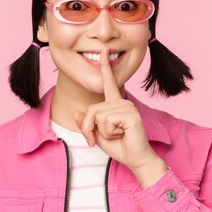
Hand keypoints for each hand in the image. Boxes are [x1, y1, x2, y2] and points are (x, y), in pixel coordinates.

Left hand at [73, 47, 160, 171]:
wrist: (135, 159)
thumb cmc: (119, 147)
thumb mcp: (97, 135)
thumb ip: (86, 124)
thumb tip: (76, 112)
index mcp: (115, 104)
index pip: (108, 83)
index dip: (105, 68)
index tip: (103, 52)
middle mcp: (122, 102)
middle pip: (91, 109)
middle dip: (88, 128)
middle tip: (97, 140)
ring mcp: (127, 106)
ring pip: (98, 116)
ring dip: (101, 132)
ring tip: (116, 135)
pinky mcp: (130, 114)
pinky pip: (106, 121)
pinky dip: (109, 133)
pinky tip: (122, 134)